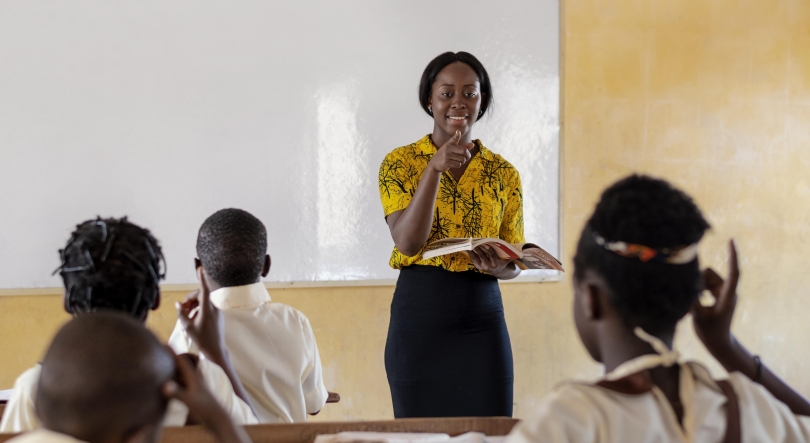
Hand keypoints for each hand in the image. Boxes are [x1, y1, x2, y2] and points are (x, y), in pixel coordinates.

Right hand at [163, 348, 227, 427]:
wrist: (217, 418)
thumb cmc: (204, 407)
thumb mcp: (189, 400)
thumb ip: (176, 392)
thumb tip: (164, 385)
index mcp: (194, 376)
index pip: (182, 361)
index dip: (173, 352)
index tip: (164, 343)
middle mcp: (195, 379)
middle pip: (183, 365)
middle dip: (174, 358)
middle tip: (162, 350)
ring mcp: (195, 386)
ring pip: (183, 374)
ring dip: (175, 369)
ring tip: (165, 365)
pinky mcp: (195, 394)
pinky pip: (183, 383)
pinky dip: (177, 380)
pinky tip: (172, 383)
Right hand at [176, 267, 225, 361]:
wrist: (215, 350)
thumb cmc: (201, 339)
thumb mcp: (188, 327)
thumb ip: (182, 313)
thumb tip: (178, 304)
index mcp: (208, 309)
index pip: (204, 289)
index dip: (201, 278)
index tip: (200, 267)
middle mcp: (214, 307)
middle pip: (200, 295)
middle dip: (190, 299)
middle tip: (182, 309)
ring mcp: (217, 310)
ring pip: (203, 300)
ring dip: (193, 304)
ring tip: (186, 314)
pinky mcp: (217, 314)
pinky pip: (207, 306)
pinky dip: (199, 308)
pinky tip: (193, 317)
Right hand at [428, 130, 473, 172]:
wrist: (434, 164)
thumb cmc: (445, 155)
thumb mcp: (453, 149)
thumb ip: (463, 147)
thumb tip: (473, 144)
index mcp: (449, 144)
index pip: (454, 139)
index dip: (457, 135)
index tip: (458, 132)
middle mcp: (448, 148)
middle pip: (464, 151)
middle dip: (467, 156)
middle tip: (466, 157)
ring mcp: (447, 155)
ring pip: (462, 159)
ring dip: (462, 161)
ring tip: (458, 161)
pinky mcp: (446, 162)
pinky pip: (458, 164)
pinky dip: (458, 165)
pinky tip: (454, 164)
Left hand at [467, 244, 513, 275]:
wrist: (499, 271)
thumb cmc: (504, 261)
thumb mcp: (508, 259)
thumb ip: (511, 255)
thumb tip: (520, 251)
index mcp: (496, 264)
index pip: (492, 256)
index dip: (490, 250)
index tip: (487, 245)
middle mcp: (488, 266)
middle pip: (482, 255)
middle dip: (478, 248)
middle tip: (475, 241)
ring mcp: (482, 267)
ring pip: (476, 257)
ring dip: (472, 249)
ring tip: (468, 243)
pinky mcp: (478, 266)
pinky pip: (473, 259)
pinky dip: (469, 253)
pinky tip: (466, 247)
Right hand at [691, 239, 738, 358]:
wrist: (719, 344)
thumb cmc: (710, 333)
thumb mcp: (698, 315)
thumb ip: (693, 297)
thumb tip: (687, 281)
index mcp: (728, 296)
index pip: (733, 272)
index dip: (732, 256)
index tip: (731, 240)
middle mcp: (728, 292)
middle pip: (710, 274)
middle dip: (697, 280)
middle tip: (691, 297)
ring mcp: (723, 293)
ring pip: (705, 278)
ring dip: (696, 286)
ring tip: (692, 304)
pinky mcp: (717, 295)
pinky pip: (704, 284)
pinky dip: (697, 289)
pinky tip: (695, 302)